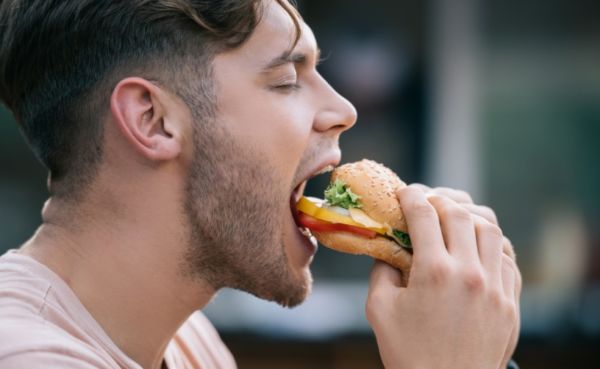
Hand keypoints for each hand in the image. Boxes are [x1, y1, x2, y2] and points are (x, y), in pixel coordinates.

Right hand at [366, 185, 520, 368]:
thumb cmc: (408, 353)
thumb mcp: (379, 309)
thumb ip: (381, 271)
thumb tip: (388, 249)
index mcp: (434, 272)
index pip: (424, 215)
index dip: (411, 197)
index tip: (405, 193)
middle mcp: (469, 273)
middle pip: (460, 214)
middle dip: (440, 201)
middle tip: (427, 203)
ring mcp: (495, 287)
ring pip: (490, 230)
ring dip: (469, 217)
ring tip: (454, 220)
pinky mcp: (510, 302)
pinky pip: (507, 258)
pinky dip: (491, 244)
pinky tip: (476, 248)